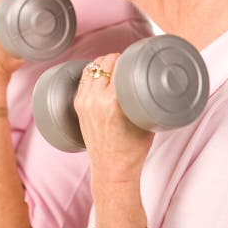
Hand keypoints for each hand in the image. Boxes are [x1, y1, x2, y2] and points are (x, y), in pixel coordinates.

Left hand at [74, 53, 153, 181]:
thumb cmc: (133, 150)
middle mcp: (96, 99)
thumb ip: (143, 98)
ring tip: (113, 65)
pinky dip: (92, 73)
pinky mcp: (79, 106)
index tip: (134, 56)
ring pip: (92, 69)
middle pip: (104, 63)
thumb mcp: (145, 120)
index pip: (118, 65)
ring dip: (102, 64)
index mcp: (113, 101)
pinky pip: (84, 80)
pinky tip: (100, 74)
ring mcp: (84, 102)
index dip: (127, 57)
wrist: (113, 171)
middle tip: (125, 60)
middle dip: (115, 58)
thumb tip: (149, 80)